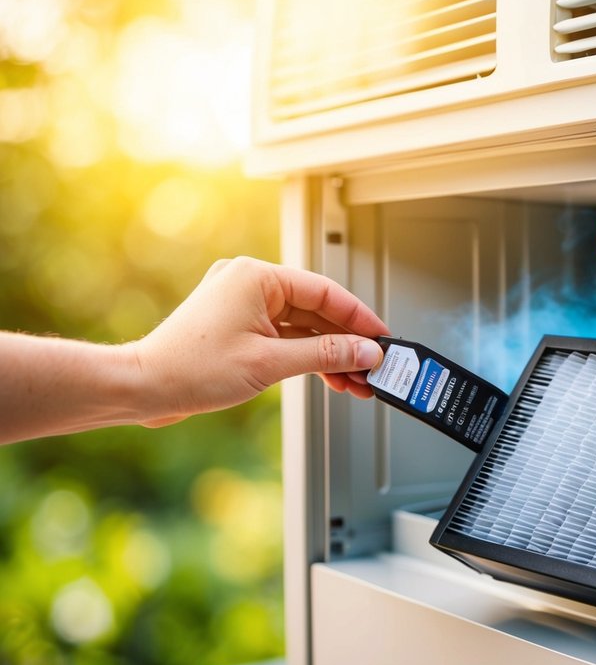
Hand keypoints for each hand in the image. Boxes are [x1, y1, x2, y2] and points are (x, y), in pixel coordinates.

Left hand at [133, 256, 388, 426]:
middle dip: (347, 343)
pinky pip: (285, 336)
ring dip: (330, 354)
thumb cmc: (189, 369)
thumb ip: (326, 354)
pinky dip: (307, 356)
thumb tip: (364, 351)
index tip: (382, 339)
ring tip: (356, 380)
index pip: (326, 292)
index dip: (359, 317)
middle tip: (373, 366)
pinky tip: (330, 376)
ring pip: (303, 327)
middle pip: (317, 310)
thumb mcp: (270, 362)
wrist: (143, 388)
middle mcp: (250, 283)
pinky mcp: (239, 326)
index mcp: (257, 276)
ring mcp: (244, 304)